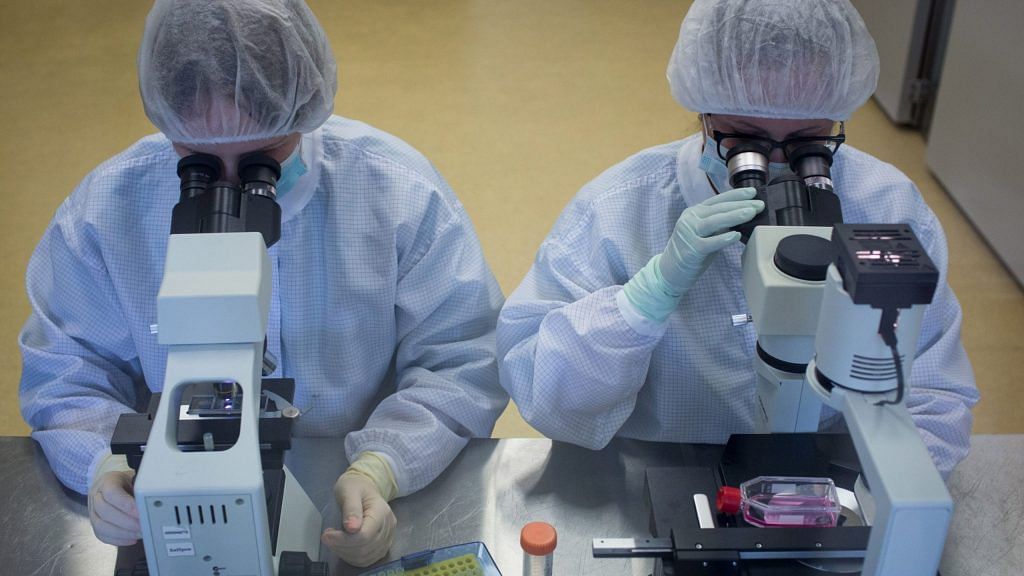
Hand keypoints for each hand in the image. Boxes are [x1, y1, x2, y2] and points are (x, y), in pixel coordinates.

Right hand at [89, 470, 141, 545]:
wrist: (115, 484)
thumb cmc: (127, 482)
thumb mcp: (135, 479)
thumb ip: (141, 489)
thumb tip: (153, 503)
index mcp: (107, 481)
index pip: (111, 493)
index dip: (125, 504)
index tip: (140, 512)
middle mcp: (96, 496)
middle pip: (105, 511)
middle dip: (126, 522)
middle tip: (142, 525)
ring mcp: (93, 511)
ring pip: (101, 525)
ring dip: (122, 533)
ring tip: (139, 533)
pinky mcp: (95, 524)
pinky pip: (102, 535)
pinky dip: (117, 540)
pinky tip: (131, 539)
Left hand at [321, 472, 396, 566]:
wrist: (364, 487)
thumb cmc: (355, 486)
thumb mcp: (349, 491)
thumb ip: (351, 508)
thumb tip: (351, 528)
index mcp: (381, 511)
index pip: (365, 535)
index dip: (344, 540)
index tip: (326, 534)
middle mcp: (388, 526)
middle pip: (365, 548)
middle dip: (342, 546)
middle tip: (326, 536)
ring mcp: (387, 537)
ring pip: (365, 557)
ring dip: (345, 553)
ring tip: (333, 541)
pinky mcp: (382, 545)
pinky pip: (367, 559)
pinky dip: (351, 557)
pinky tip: (342, 547)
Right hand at [622, 187, 762, 321]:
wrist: (670, 271)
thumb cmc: (691, 252)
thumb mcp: (705, 233)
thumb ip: (719, 225)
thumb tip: (742, 216)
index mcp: (694, 212)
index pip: (717, 200)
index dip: (736, 195)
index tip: (753, 192)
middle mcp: (690, 219)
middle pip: (718, 209)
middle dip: (740, 205)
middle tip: (759, 204)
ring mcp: (689, 233)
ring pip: (714, 221)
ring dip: (734, 216)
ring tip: (751, 213)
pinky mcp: (691, 249)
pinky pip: (710, 243)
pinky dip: (723, 238)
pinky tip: (736, 236)